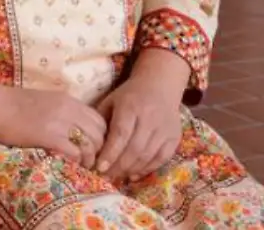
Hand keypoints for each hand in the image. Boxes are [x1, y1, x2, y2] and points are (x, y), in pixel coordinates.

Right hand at [0, 86, 107, 169]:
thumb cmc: (10, 103)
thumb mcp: (43, 101)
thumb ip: (61, 111)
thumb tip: (71, 127)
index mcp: (68, 100)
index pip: (99, 120)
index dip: (99, 136)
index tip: (91, 147)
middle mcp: (68, 109)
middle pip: (99, 133)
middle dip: (98, 150)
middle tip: (89, 160)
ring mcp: (60, 123)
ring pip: (91, 144)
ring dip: (89, 159)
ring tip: (82, 166)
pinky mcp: (49, 136)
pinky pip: (75, 152)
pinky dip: (76, 161)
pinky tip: (70, 165)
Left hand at [96, 51, 188, 180]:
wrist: (160, 86)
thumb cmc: (129, 96)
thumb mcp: (110, 101)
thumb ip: (100, 121)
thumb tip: (89, 146)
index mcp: (131, 107)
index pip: (121, 134)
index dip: (110, 153)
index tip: (99, 167)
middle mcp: (150, 118)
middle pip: (134, 148)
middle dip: (118, 166)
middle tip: (105, 176)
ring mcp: (164, 129)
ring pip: (148, 156)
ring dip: (131, 169)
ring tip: (116, 176)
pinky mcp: (174, 137)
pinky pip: (161, 158)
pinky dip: (147, 169)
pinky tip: (133, 174)